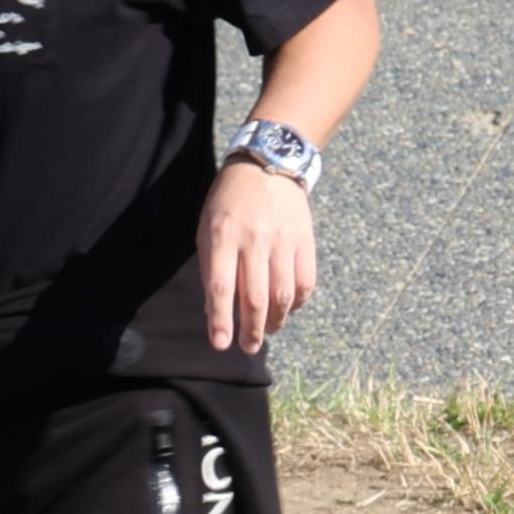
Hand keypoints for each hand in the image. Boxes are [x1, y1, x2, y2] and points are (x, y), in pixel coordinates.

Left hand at [200, 162, 317, 357]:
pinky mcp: (305, 242)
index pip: (220, 287)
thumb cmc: (229, 200)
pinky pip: (304, 283)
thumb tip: (215, 308)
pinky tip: (287, 309)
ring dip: (275, 320)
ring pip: (282, 295)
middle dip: (251, 329)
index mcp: (223, 236)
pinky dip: (296, 303)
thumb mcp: (208, 226)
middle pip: (255, 297)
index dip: (221, 319)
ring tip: (267, 332)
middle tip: (248, 348)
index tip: (220, 344)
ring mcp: (283, 242)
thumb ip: (210, 265)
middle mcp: (254, 241)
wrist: (268, 166)